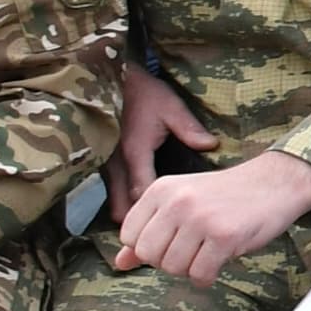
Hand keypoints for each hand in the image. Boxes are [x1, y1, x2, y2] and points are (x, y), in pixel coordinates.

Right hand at [107, 69, 215, 218]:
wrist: (110, 81)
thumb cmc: (142, 93)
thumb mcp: (169, 106)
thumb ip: (188, 128)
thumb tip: (211, 145)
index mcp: (134, 152)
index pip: (142, 192)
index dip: (155, 211)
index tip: (175, 222)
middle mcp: (115, 165)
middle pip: (123, 207)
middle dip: (141, 223)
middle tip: (165, 230)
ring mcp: (104, 166)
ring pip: (113, 203)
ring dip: (131, 215)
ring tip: (155, 224)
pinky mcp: (100, 164)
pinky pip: (109, 193)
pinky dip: (122, 202)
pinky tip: (142, 209)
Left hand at [110, 148, 310, 283]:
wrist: (277, 181)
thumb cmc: (227, 195)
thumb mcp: (182, 203)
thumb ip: (148, 230)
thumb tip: (120, 262)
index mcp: (161, 189)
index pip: (130, 237)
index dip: (151, 246)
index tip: (174, 239)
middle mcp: (177, 201)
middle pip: (150, 256)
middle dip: (169, 261)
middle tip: (193, 248)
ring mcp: (200, 218)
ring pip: (173, 268)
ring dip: (191, 269)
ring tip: (208, 251)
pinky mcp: (224, 235)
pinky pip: (200, 274)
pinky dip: (208, 276)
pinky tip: (219, 260)